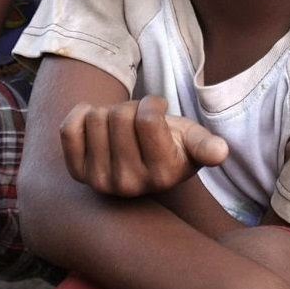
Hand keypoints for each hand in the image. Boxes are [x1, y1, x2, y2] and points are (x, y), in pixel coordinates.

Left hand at [59, 95, 227, 197]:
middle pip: (119, 116)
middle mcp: (129, 185)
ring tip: (121, 128)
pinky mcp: (78, 173)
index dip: (153, 103)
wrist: (140, 163)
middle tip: (137, 122)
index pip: (147, 118)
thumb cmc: (172, 143)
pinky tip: (96, 124)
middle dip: (130, 107)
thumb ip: (206, 146)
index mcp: (163, 175)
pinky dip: (82, 114)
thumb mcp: (193, 141)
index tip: (159, 112)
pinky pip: (69, 128)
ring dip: (108, 112)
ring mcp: (100, 182)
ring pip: (95, 118)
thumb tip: (220, 152)